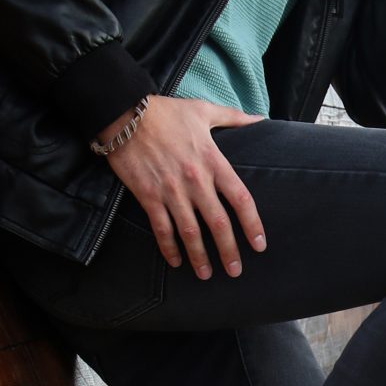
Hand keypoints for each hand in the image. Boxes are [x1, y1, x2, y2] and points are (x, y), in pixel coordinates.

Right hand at [100, 95, 264, 277]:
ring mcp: (171, 190)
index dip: (252, 225)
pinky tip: (176, 262)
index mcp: (213, 161)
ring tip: (206, 275)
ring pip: (190, 232)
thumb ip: (234, 117)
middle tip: (236, 271)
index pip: (240, 199)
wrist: (125, 113)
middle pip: (218, 223)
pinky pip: (161, 228)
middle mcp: (195, 180)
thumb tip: (260, 119)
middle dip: (229, 250)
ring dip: (200, 256)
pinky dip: (169, 248)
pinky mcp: (148, 196)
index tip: (259, 244)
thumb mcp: (204, 110)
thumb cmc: (165, 112)